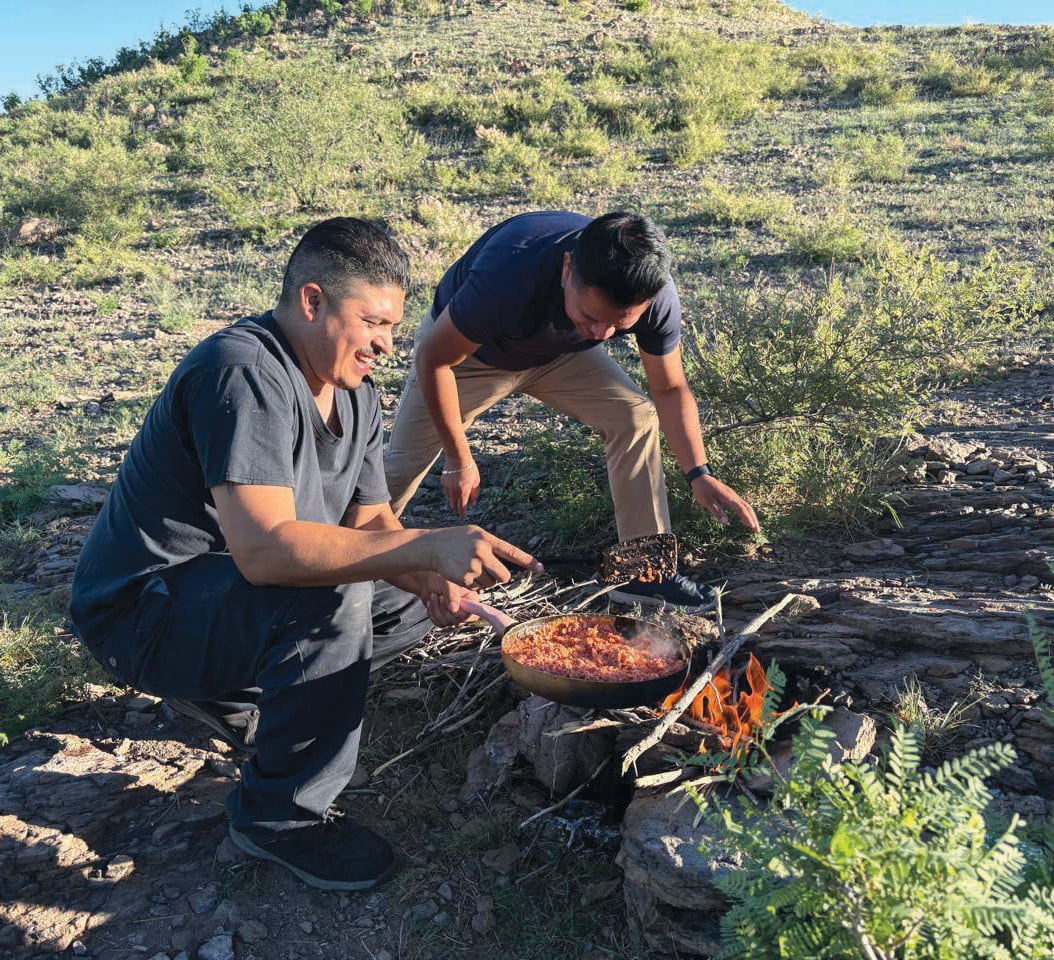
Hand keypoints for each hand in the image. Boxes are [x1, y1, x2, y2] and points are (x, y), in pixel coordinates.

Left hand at [415, 573, 479, 627]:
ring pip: (447, 622)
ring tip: (434, 597)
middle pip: (458, 619)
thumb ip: (452, 595)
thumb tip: (454, 609)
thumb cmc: (440, 579)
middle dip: (445, 609)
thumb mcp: (448, 583)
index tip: (455, 609)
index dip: (465, 613)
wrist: (428, 583)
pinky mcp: (445, 619)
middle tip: (440, 597)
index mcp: (471, 598)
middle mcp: (465, 608)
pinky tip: (432, 603)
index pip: (473, 611)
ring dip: (436, 609)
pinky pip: (439, 623)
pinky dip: (432, 613)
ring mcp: (455, 615)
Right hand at [428, 525, 543, 589]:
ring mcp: (473, 566)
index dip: (528, 561)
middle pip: (503, 576)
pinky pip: (477, 588)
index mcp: (487, 539)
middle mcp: (482, 552)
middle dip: (499, 576)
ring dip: (484, 580)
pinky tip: (461, 572)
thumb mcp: (475, 534)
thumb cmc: (456, 538)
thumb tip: (507, 562)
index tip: (541, 569)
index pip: (512, 552)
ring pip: (490, 583)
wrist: (431, 546)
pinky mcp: (464, 578)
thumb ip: (491, 545)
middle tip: (488, 569)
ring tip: (469, 566)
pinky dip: (472, 584)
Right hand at [441, 459, 480, 518]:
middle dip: (457, 509)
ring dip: (453, 499)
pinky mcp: (443, 482)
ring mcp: (447, 487)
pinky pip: (446, 490)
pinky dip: (450, 491)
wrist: (458, 457)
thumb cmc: (470, 469)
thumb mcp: (476, 481)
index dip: (462, 513)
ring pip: (449, 498)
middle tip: (460, 509)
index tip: (463, 516)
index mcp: (463, 491)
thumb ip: (474, 494)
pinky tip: (454, 484)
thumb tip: (472, 503)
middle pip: (453, 505)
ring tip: (459, 493)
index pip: (461, 507)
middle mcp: (454, 491)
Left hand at [691, 475, 759, 532]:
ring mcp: (732, 495)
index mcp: (728, 497)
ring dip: (750, 516)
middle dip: (753, 518)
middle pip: (747, 507)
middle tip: (757, 530)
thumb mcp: (707, 502)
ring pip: (745, 506)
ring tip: (753, 527)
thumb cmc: (702, 490)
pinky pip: (740, 505)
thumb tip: (726, 522)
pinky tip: (743, 520)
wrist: (700, 477)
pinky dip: (744, 513)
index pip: (741, 509)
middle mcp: (733, 496)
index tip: (753, 526)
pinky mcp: (729, 496)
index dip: (747, 518)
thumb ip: (717, 512)